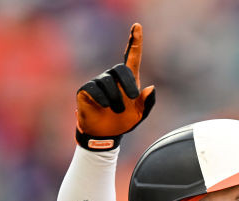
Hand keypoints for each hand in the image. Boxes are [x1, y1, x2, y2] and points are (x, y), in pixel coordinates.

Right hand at [75, 23, 155, 147]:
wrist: (105, 135)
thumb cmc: (122, 122)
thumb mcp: (139, 115)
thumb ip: (147, 103)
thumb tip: (151, 88)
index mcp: (128, 80)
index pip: (132, 56)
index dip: (135, 41)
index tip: (137, 27)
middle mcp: (113, 77)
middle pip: (121, 68)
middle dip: (128, 84)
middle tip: (131, 99)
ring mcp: (99, 82)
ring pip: (108, 82)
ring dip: (115, 99)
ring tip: (115, 110)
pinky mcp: (86, 89)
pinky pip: (95, 88)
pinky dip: (102, 99)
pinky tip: (104, 106)